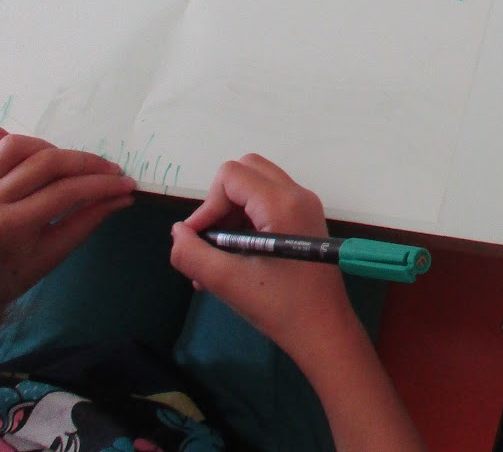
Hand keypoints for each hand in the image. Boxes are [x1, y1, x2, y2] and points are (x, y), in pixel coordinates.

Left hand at [0, 128, 135, 320]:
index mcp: (11, 226)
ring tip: (69, 164)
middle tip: (111, 172)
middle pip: (46, 163)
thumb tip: (123, 196)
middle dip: (87, 163)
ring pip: (17, 145)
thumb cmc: (9, 277)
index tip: (127, 184)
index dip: (103, 185)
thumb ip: (87, 221)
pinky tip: (23, 147)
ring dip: (51, 148)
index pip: (66, 192)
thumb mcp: (53, 256)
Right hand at [169, 155, 357, 360]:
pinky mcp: (306, 221)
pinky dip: (246, 223)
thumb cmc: (280, 307)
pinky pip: (268, 204)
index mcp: (283, 203)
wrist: (325, 331)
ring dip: (230, 215)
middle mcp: (298, 195)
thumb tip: (177, 232)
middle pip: (246, 171)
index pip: (231, 175)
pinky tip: (233, 261)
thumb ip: (192, 254)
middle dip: (220, 203)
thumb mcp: (227, 283)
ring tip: (216, 260)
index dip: (207, 204)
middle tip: (211, 242)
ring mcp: (305, 206)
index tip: (200, 240)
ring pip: (256, 188)